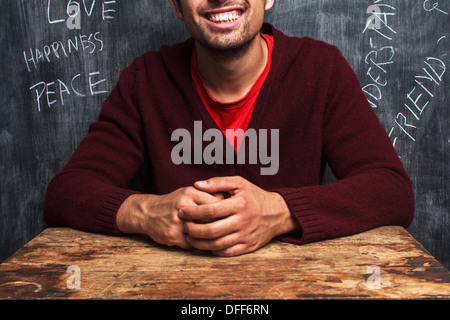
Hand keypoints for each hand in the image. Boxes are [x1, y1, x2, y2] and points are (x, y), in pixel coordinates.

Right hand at [116, 187, 221, 249]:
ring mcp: (177, 222)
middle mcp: (183, 206)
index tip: (229, 216)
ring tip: (216, 236)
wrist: (147, 213)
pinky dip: (199, 244)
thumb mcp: (188, 192)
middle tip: (226, 228)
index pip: (215, 203)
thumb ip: (206, 195)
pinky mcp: (173, 236)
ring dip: (210, 236)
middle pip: (210, 219)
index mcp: (189, 193)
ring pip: (202, 233)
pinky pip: (193, 243)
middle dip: (219, 225)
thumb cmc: (173, 203)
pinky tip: (202, 241)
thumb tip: (228, 201)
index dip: (224, 211)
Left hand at [179, 176, 299, 255]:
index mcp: (239, 204)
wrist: (278, 213)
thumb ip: (218, 182)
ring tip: (190, 236)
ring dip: (200, 243)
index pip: (211, 210)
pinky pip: (227, 252)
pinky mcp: (248, 246)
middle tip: (184, 225)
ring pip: (217, 244)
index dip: (193, 212)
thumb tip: (197, 184)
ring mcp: (246, 235)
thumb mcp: (239, 184)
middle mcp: (243, 221)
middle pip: (212, 230)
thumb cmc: (255, 196)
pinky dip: (213, 250)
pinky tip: (205, 244)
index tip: (182, 210)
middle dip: (193, 229)